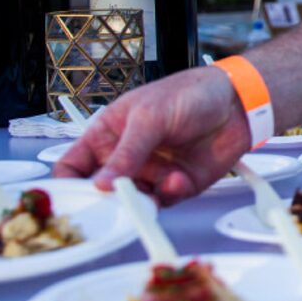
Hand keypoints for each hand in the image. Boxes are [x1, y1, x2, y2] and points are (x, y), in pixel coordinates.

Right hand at [53, 66, 250, 205]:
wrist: (236, 102)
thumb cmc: (189, 94)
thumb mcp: (149, 116)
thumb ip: (127, 151)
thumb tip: (103, 183)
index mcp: (108, 134)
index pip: (73, 165)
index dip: (66, 184)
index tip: (69, 199)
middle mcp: (126, 158)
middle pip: (101, 191)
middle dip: (104, 202)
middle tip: (110, 206)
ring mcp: (150, 173)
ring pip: (132, 202)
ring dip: (138, 202)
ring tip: (145, 196)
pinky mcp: (176, 185)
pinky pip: (164, 201)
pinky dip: (169, 194)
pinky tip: (176, 179)